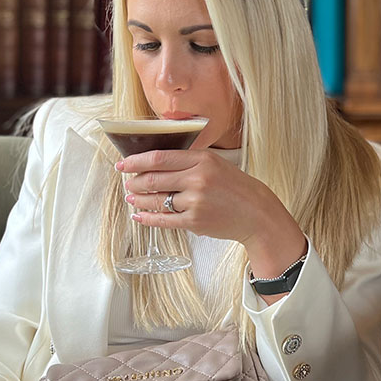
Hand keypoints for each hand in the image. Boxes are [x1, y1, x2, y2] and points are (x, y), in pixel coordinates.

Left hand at [116, 150, 306, 276]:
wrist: (256, 213)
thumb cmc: (235, 187)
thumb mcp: (215, 164)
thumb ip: (189, 161)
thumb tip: (155, 162)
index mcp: (202, 160)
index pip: (160, 157)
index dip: (137, 161)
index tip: (123, 163)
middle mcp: (198, 179)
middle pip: (154, 178)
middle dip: (134, 181)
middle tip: (127, 182)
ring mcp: (196, 202)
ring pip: (156, 200)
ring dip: (139, 199)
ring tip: (132, 198)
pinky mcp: (195, 222)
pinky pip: (164, 220)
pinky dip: (148, 218)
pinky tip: (139, 216)